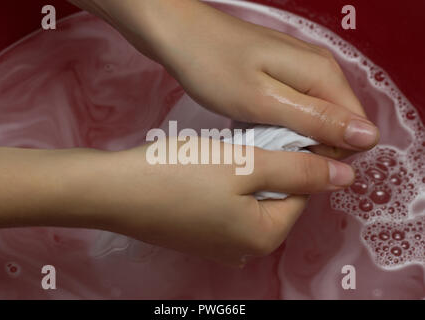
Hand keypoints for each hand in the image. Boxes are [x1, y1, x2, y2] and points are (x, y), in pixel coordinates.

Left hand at [69, 0, 379, 158]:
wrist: (180, 36)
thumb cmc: (215, 69)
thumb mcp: (264, 101)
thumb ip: (317, 120)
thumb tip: (369, 138)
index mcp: (323, 75)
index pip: (356, 128)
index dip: (331, 152)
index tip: (293, 159)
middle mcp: (320, 69)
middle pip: (338, 122)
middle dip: (313, 145)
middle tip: (271, 149)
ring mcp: (301, 68)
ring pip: (316, 116)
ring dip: (295, 136)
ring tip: (261, 139)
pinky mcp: (282, 72)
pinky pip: (297, 107)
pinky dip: (282, 123)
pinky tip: (258, 127)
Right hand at [72, 138, 354, 265]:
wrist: (115, 190)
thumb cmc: (182, 173)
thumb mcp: (247, 164)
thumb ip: (300, 171)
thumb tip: (348, 176)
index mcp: (263, 238)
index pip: (301, 194)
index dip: (293, 159)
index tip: (272, 134)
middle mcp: (244, 251)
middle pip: (273, 199)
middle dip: (265, 166)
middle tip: (238, 142)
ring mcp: (217, 247)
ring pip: (247, 200)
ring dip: (241, 173)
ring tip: (218, 152)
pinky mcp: (195, 236)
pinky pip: (224, 207)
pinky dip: (221, 185)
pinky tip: (201, 169)